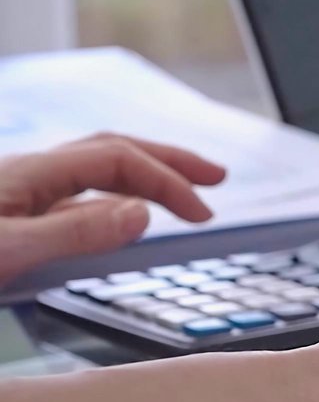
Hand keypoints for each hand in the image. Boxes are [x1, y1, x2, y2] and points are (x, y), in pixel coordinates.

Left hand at [0, 133, 225, 283]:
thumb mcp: (8, 249)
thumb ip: (74, 232)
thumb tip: (142, 214)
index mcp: (30, 172)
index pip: (117, 160)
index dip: (166, 181)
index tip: (202, 214)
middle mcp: (27, 175)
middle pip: (111, 152)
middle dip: (168, 161)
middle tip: (215, 177)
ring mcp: (18, 194)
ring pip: (93, 172)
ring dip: (143, 177)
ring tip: (177, 191)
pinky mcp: (11, 216)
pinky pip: (74, 196)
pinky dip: (113, 198)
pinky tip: (119, 215)